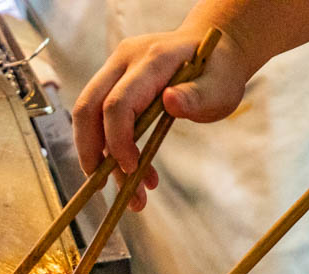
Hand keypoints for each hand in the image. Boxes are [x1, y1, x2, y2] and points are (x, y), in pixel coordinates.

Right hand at [72, 29, 251, 211]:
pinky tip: (130, 170)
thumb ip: (197, 96)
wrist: (213, 47)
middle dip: (89, 151)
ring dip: (99, 155)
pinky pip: (98, 115)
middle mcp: (125, 59)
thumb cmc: (219, 72)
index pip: (118, 103)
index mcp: (153, 59)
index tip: (132, 169)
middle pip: (87, 107)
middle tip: (101, 186)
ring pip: (88, 114)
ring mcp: (115, 67)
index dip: (117, 140)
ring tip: (130, 191)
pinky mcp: (112, 80)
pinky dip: (108, 146)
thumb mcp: (220, 88)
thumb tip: (170, 100)